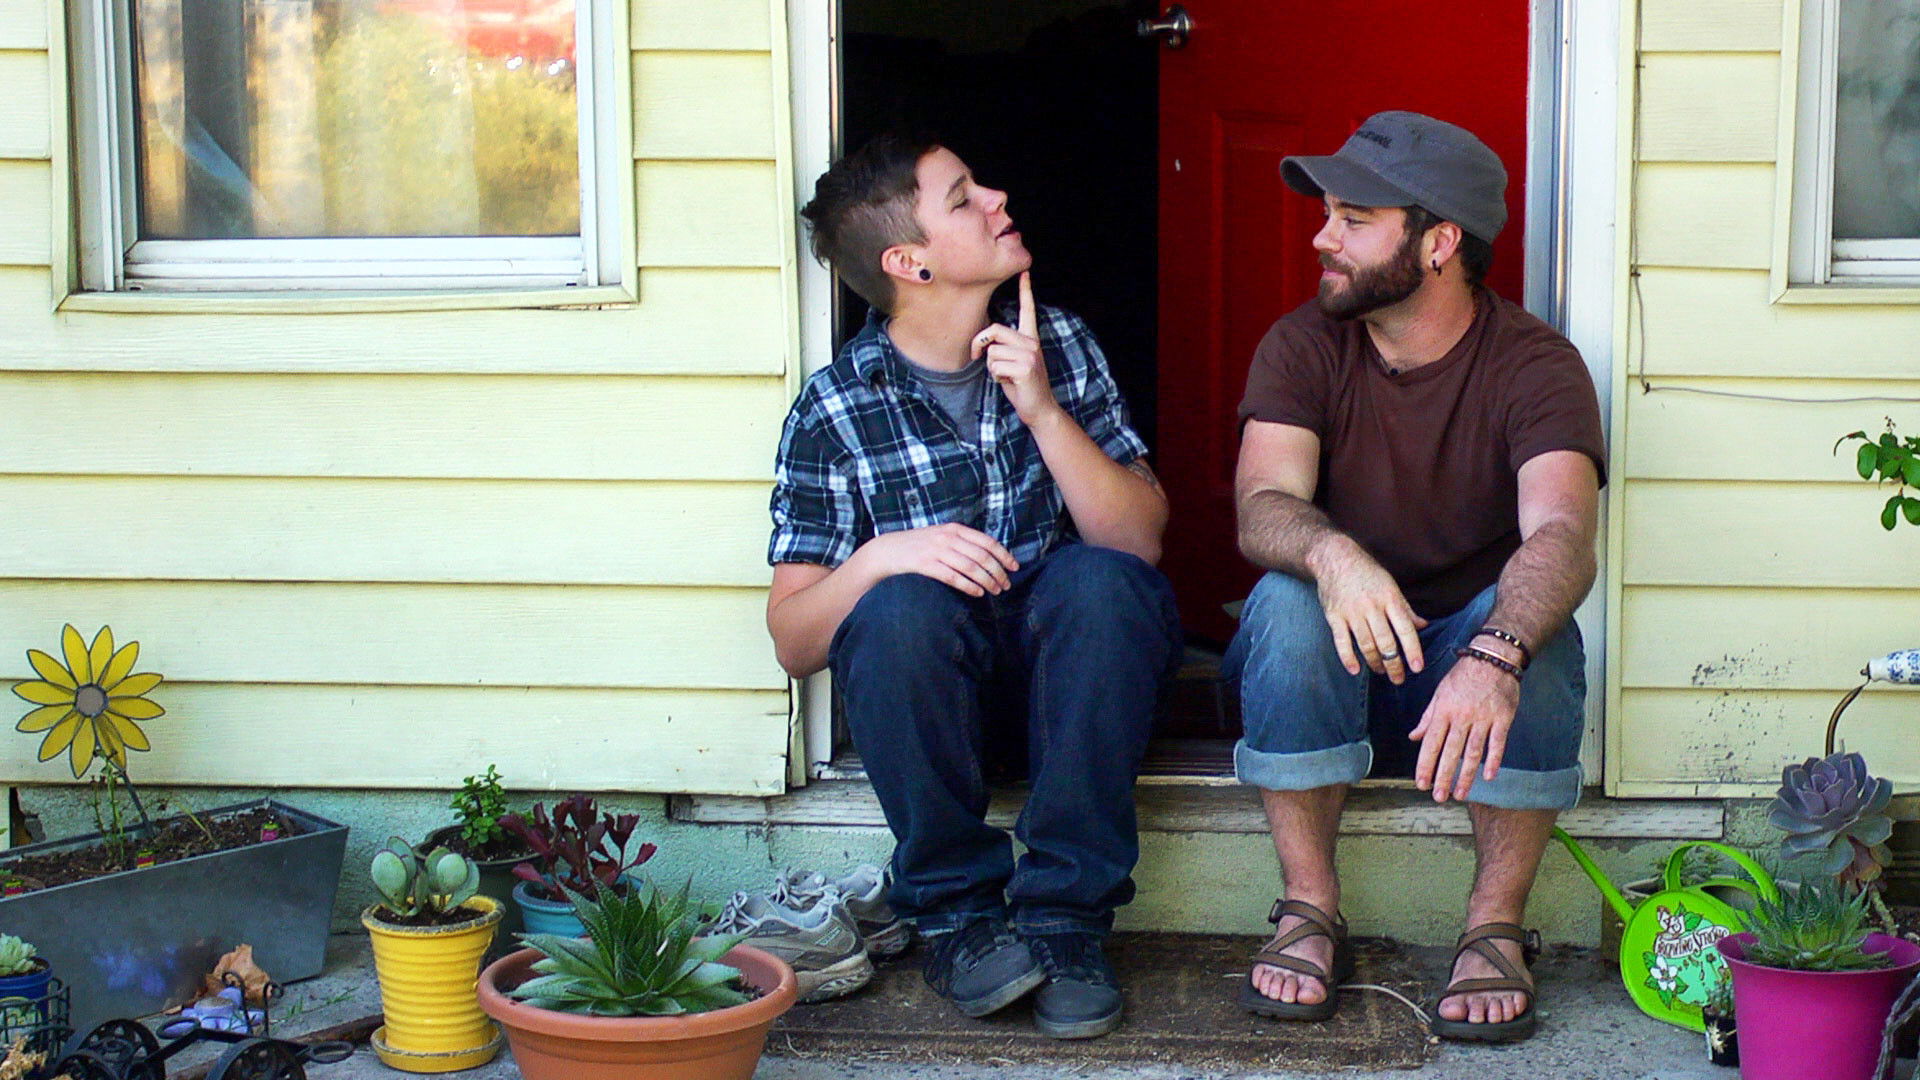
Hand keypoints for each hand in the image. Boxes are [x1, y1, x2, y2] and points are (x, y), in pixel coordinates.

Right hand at [859, 523, 1019, 596]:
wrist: (888, 550)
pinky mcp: (926, 565)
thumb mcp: (942, 536)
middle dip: (998, 572)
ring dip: (987, 581)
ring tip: (995, 591)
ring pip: (971, 568)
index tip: (1014, 568)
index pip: (987, 542)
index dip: (1004, 556)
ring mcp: (936, 551)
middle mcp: (948, 537)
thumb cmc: (919, 545)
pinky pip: (953, 577)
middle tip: (1006, 585)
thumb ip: (962, 542)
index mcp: (955, 529)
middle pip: (982, 556)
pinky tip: (977, 593)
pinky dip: (968, 586)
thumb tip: (990, 557)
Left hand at [972, 272, 1058, 425]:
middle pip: (994, 330)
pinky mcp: (1026, 367)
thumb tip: (984, 344)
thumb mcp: (1011, 364)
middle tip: (978, 357)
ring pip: (992, 352)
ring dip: (992, 368)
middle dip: (980, 344)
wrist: (1039, 409)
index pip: (1028, 310)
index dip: (1025, 291)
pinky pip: (995, 366)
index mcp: (1030, 339)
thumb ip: (1002, 348)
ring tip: (1006, 377)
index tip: (1025, 271)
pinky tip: (1010, 384)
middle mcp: (1032, 343)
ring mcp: (1030, 355)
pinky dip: (996, 378)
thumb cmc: (1021, 387)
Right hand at [1311, 539, 1427, 683]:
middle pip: (1386, 642)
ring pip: (1366, 645)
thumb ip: (1406, 609)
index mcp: (1390, 598)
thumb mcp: (1391, 586)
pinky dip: (1348, 658)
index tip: (1418, 668)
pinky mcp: (1334, 616)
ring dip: (1375, 663)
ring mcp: (1352, 612)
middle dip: (1394, 664)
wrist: (1335, 558)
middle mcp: (1372, 607)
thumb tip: (1423, 626)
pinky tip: (1355, 670)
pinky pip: (1341, 641)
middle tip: (1399, 679)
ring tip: (1381, 672)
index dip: (1412, 650)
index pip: (1405, 630)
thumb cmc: (1367, 572)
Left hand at [1410, 658, 1521, 801]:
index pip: (1431, 743)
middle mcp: (1462, 716)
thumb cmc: (1463, 676)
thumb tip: (1414, 737)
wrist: (1493, 658)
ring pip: (1473, 751)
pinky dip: (1494, 760)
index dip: (1425, 764)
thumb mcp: (1440, 693)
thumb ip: (1428, 717)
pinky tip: (1489, 776)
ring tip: (1460, 794)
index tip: (1421, 783)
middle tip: (1439, 796)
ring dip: (1466, 775)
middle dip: (1444, 776)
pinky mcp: (1502, 718)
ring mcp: (1483, 718)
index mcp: (1444, 710)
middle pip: (1451, 751)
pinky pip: (1497, 743)